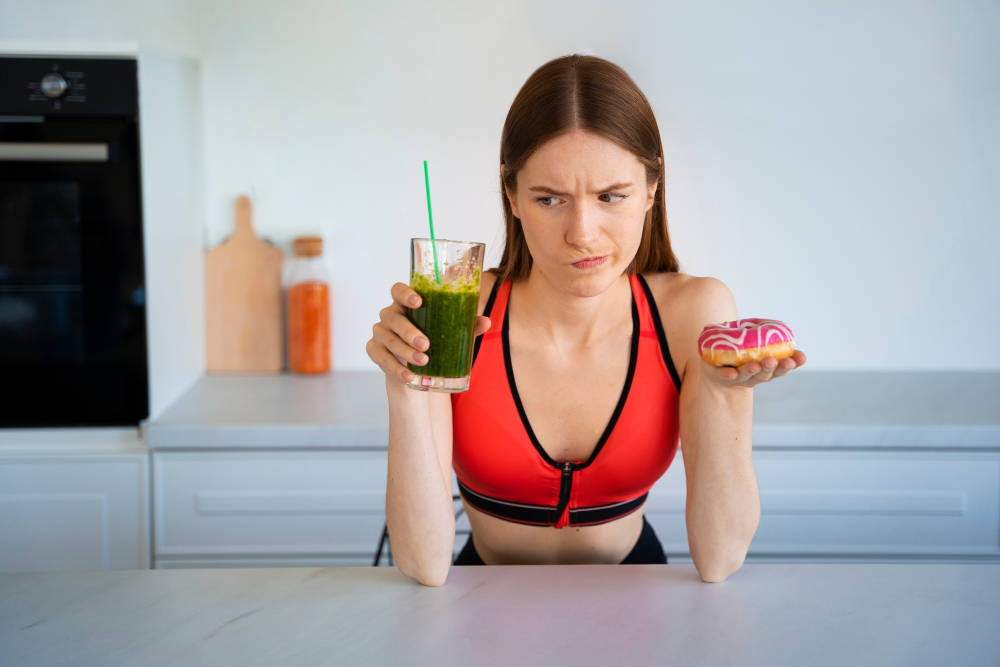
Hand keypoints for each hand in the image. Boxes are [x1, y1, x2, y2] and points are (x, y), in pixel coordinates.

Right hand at [366, 282, 491, 384]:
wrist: (416, 368)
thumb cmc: (433, 341)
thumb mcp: (449, 333)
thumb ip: (466, 326)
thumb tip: (485, 322)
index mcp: (406, 304)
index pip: (397, 290)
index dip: (405, 293)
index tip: (419, 302)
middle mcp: (390, 316)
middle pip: (393, 317)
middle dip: (409, 331)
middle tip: (426, 344)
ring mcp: (380, 333)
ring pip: (388, 339)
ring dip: (405, 351)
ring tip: (423, 361)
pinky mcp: (375, 351)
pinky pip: (381, 357)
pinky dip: (396, 368)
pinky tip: (409, 376)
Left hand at [702, 350, 806, 388]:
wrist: (717, 368)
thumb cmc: (745, 356)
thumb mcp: (762, 349)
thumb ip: (777, 346)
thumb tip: (797, 348)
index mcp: (766, 370)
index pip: (780, 369)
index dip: (788, 366)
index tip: (797, 360)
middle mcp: (753, 376)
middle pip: (764, 375)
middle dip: (770, 368)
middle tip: (772, 360)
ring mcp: (737, 377)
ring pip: (745, 375)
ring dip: (751, 371)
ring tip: (756, 365)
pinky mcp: (720, 375)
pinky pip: (724, 375)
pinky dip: (728, 375)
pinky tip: (732, 373)